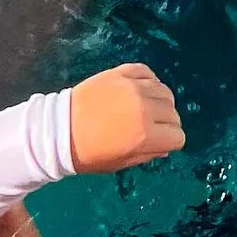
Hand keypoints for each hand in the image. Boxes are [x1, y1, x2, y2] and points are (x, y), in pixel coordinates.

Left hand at [68, 63, 184, 172]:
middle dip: (166, 123)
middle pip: (173, 113)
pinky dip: (148, 82)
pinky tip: (138, 91)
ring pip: (165, 92)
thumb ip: (148, 154)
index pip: (178, 136)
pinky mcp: (122, 72)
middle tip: (149, 127)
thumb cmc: (89, 154)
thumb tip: (165, 146)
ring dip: (159, 102)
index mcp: (145, 134)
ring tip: (144, 108)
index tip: (157, 142)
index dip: (169, 142)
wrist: (58, 130)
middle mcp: (144, 108)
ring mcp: (133, 87)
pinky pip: (147, 73)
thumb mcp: (121, 163)